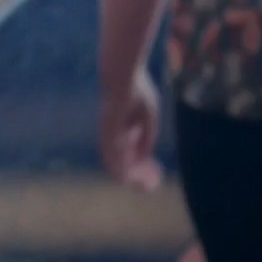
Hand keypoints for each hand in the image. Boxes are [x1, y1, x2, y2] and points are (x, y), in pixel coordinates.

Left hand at [99, 72, 163, 191]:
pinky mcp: (107, 133)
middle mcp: (112, 135)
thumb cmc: (137, 90)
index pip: (128, 153)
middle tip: (148, 185)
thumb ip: (146, 137)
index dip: (140, 165)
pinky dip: (122, 167)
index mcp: (120, 130)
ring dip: (129, 175)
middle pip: (121, 161)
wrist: (124, 76)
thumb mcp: (148, 117)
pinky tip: (131, 177)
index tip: (154, 172)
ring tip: (142, 185)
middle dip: (135, 174)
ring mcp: (108, 134)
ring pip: (115, 162)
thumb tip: (146, 157)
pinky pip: (114, 155)